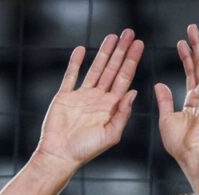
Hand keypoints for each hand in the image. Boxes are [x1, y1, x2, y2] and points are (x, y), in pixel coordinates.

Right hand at [32, 29, 143, 174]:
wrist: (59, 155)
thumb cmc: (85, 150)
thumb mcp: (111, 135)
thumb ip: (122, 114)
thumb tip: (133, 92)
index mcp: (110, 107)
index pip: (124, 79)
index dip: (132, 61)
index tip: (139, 45)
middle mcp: (98, 99)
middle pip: (113, 70)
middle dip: (121, 52)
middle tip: (129, 34)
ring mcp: (81, 96)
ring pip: (95, 69)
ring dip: (104, 53)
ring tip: (112, 37)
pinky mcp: (65, 96)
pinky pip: (71, 75)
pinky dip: (76, 62)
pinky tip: (81, 50)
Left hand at [155, 25, 198, 163]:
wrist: (190, 151)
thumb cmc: (178, 142)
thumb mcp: (166, 117)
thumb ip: (165, 99)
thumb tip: (159, 84)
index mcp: (193, 100)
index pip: (190, 72)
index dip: (187, 56)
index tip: (182, 42)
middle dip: (198, 45)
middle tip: (194, 28)